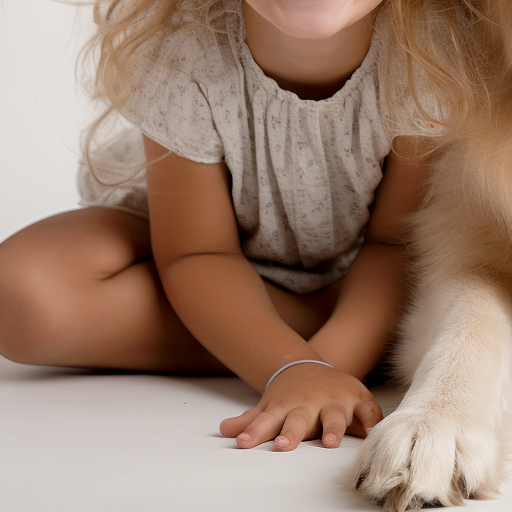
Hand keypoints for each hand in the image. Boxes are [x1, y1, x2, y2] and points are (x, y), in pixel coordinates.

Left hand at [219, 363, 382, 450]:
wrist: (313, 367)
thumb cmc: (290, 396)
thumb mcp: (271, 406)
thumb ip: (251, 421)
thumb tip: (224, 431)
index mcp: (286, 407)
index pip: (267, 421)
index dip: (256, 433)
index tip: (244, 443)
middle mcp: (310, 404)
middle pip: (299, 420)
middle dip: (292, 433)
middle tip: (282, 446)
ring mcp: (335, 402)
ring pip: (334, 416)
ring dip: (332, 427)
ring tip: (328, 442)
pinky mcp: (358, 400)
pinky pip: (368, 412)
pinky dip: (372, 421)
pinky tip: (372, 433)